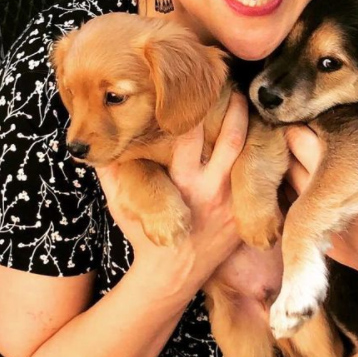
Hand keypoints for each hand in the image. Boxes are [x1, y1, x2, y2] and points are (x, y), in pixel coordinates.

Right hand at [97, 92, 248, 298]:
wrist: (171, 276)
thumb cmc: (142, 236)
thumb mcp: (122, 202)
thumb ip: (112, 170)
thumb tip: (94, 141)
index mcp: (180, 179)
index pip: (188, 134)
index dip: (192, 107)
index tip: (194, 85)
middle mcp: (209, 187)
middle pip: (229, 137)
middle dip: (231, 106)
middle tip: (230, 80)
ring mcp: (230, 200)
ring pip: (246, 153)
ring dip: (248, 123)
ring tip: (245, 98)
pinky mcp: (242, 213)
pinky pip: (257, 180)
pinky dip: (262, 156)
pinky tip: (264, 134)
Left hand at [284, 96, 357, 283]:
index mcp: (336, 162)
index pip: (299, 132)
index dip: (300, 123)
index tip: (308, 119)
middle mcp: (314, 183)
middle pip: (284, 150)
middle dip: (289, 138)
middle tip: (299, 132)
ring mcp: (304, 205)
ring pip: (280, 171)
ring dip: (285, 161)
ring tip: (298, 154)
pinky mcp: (300, 225)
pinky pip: (282, 194)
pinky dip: (287, 185)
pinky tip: (300, 180)